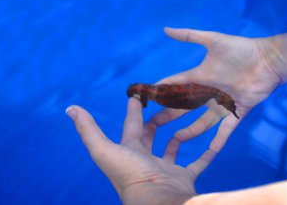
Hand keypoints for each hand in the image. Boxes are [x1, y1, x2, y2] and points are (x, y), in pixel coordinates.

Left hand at [66, 98, 215, 204]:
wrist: (156, 203)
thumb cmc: (129, 175)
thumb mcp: (104, 149)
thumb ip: (87, 129)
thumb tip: (70, 108)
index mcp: (130, 152)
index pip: (132, 126)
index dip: (134, 110)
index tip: (138, 94)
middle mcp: (147, 160)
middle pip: (154, 134)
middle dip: (161, 117)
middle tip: (172, 101)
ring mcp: (167, 170)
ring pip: (177, 145)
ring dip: (184, 130)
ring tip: (192, 114)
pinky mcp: (185, 178)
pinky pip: (200, 160)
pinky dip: (209, 149)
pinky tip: (216, 135)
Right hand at [145, 28, 282, 151]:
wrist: (268, 59)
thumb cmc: (241, 50)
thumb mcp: (213, 40)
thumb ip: (190, 35)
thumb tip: (165, 29)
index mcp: (200, 77)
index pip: (176, 85)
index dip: (162, 91)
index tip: (146, 98)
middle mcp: (208, 93)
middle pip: (185, 107)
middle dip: (169, 116)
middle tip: (153, 125)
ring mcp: (223, 104)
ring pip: (203, 122)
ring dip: (191, 131)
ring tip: (176, 140)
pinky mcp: (238, 111)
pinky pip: (227, 128)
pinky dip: (220, 139)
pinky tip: (211, 150)